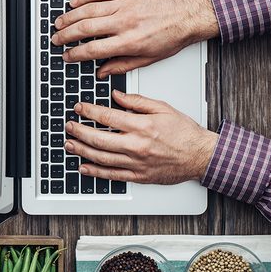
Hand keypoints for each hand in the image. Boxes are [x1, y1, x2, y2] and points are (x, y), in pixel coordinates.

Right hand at [52, 0, 218, 77]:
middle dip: (66, 35)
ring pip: (88, 9)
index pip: (93, 50)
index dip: (75, 54)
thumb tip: (102, 72)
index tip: (66, 55)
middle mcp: (125, 22)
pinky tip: (75, 2)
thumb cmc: (173, 36)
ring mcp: (125, 4)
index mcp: (130, 42)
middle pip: (85, 28)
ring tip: (60, 22)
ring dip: (70, 16)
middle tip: (56, 38)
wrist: (190, 14)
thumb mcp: (149, 59)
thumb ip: (122, 66)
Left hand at [65, 91, 217, 184]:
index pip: (108, 117)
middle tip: (69, 125)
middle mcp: (137, 146)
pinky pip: (112, 175)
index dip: (89, 111)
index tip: (79, 107)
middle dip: (79, 131)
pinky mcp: (139, 176)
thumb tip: (116, 95)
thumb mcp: (163, 108)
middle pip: (99, 139)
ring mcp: (137, 163)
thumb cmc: (185, 133)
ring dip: (82, 151)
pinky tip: (84, 167)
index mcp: (143, 126)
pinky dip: (96, 172)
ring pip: (102, 158)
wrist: (202, 156)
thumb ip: (137, 101)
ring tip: (69, 144)